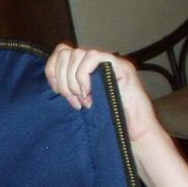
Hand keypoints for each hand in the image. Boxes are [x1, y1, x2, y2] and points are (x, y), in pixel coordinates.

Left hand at [45, 44, 161, 142]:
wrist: (135, 134)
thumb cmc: (109, 123)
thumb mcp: (81, 104)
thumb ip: (70, 90)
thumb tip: (52, 84)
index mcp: (86, 68)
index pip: (61, 53)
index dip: (52, 70)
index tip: (56, 91)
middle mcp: (97, 62)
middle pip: (65, 52)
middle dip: (62, 79)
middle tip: (72, 100)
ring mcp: (110, 62)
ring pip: (77, 54)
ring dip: (73, 81)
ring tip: (82, 101)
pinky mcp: (121, 66)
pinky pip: (92, 57)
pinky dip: (84, 76)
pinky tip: (88, 94)